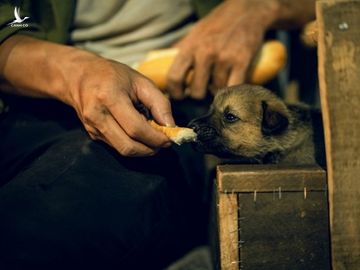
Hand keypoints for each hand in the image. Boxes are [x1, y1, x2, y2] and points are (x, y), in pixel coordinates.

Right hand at [0, 36, 174, 156]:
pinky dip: (133, 145)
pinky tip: (139, 134)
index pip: (136, 129)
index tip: (170, 138)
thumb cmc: (113, 75)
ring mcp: (93, 128)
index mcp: (109, 98)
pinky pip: (117, 147)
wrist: (79, 76)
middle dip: (151, 149)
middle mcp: (97, 116)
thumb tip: (171, 126)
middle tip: (163, 142)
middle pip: (128, 146)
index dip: (156, 138)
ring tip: (153, 137)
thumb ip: (159, 103)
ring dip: (143, 149)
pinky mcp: (93, 135)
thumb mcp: (141, 81)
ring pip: (123, 151)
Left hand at [167, 0, 277, 98]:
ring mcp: (224, 58)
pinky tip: (231, 85)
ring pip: (216, 91)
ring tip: (219, 81)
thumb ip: (182, 50)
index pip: (174, 78)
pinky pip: (233, 88)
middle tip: (203, 89)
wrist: (246, 10)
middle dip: (200, 94)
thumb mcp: (194, 34)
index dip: (176, 92)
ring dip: (217, 90)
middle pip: (197, 91)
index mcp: (189, 47)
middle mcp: (204, 53)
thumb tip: (165, 66)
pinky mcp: (242, 61)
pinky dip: (232, 90)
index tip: (181, 95)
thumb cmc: (217, 24)